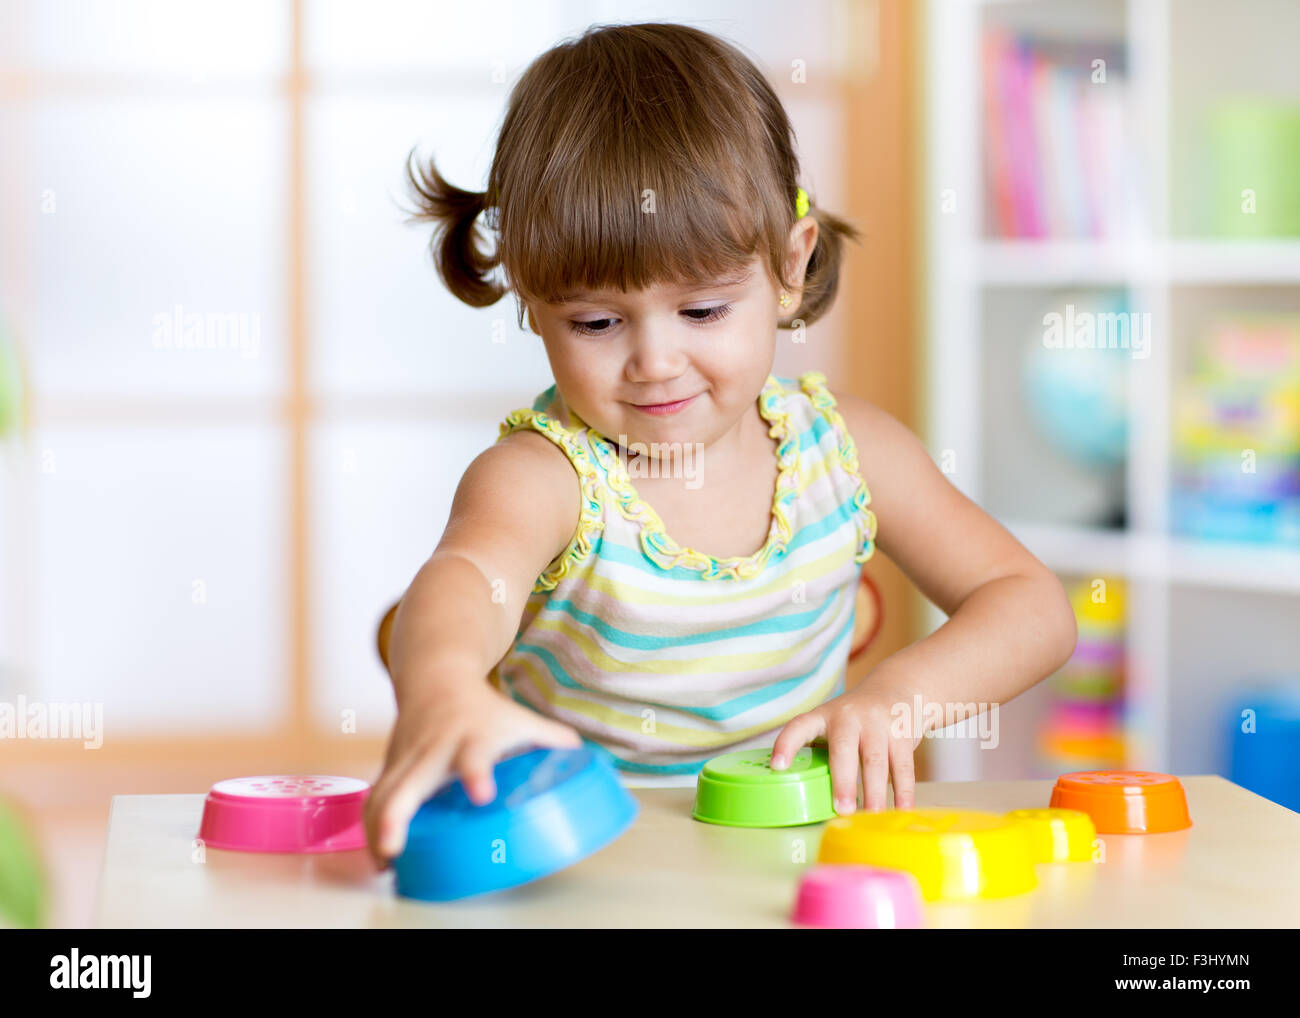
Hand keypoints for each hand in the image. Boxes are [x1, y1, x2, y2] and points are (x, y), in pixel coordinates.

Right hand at [363, 680, 581, 867]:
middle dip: (395, 815)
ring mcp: (407, 757)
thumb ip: (548, 736)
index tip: (481, 794)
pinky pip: (375, 796)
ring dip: (377, 828)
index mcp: (470, 737)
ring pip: (382, 793)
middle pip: (408, 782)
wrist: (436, 675)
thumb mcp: (516, 716)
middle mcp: (434, 749)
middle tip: (392, 847)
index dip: (476, 773)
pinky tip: (380, 855)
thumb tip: (584, 754)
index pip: (474, 755)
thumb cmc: (481, 706)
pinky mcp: (390, 765)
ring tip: (384, 862)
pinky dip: (372, 825)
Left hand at [769, 682, 920, 813]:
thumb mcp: (833, 723)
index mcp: (823, 716)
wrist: (897, 688)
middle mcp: (849, 716)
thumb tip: (805, 794)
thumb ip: (821, 750)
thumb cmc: (855, 719)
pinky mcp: (903, 733)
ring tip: (872, 816)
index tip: (777, 766)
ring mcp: (878, 723)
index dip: (786, 745)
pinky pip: (903, 765)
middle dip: (843, 781)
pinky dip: (903, 791)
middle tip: (842, 809)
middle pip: (844, 749)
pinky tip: (902, 809)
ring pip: (876, 761)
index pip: (799, 726)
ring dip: (875, 792)